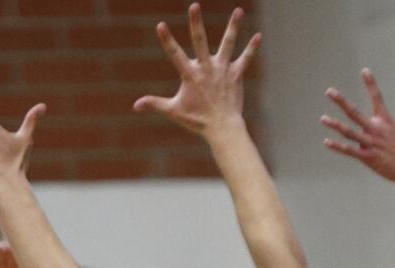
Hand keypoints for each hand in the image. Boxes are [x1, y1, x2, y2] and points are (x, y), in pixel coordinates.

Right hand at [133, 4, 260, 135]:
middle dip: (196, 23)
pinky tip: (258, 35)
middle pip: (200, 41)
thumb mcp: (174, 111)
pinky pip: (245, 59)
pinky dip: (252, 48)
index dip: (167, 40)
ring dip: (233, 27)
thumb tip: (135, 105)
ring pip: (228, 44)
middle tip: (194, 5)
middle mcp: (206, 68)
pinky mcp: (236, 75)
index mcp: (190, 75)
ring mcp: (222, 70)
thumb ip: (155, 104)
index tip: (161, 25)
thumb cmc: (197, 121)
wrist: (222, 128)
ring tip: (238, 10)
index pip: (174, 54)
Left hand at [322, 71, 394, 184]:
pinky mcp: (367, 157)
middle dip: (341, 101)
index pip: (377, 97)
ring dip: (335, 125)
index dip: (370, 83)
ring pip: (348, 132)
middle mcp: (375, 130)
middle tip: (329, 91)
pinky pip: (349, 151)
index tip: (364, 71)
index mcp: (386, 121)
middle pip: (354, 113)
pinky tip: (326, 142)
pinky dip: (338, 147)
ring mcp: (370, 144)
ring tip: (322, 119)